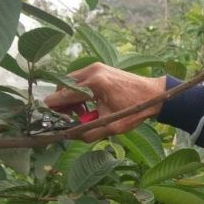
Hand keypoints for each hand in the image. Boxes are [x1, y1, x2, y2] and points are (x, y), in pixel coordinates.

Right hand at [43, 62, 165, 141]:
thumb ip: (88, 133)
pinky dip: (78, 91)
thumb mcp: (112, 127)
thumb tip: (69, 136)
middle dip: (61, 104)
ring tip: (82, 112)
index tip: (49, 121)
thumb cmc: (135, 110)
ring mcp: (95, 66)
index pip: (62, 96)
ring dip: (69, 98)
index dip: (53, 110)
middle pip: (62, 87)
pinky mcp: (98, 67)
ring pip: (68, 82)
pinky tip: (88, 103)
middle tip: (70, 119)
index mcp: (95, 84)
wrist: (154, 94)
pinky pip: (78, 79)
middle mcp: (92, 71)